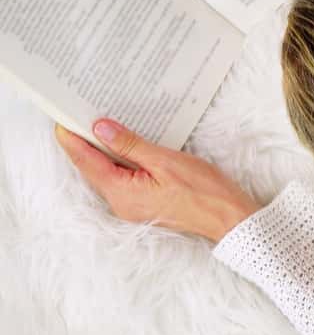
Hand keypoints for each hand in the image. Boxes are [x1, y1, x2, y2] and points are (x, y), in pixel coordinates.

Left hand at [55, 120, 260, 243]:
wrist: (229, 219)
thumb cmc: (204, 192)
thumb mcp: (165, 161)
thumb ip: (130, 145)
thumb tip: (101, 129)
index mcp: (122, 192)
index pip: (86, 161)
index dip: (72, 139)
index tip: (62, 118)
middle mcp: (120, 203)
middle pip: (91, 168)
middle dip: (83, 143)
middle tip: (78, 116)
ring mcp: (130, 206)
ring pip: (105, 174)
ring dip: (100, 152)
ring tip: (98, 127)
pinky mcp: (142, 205)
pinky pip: (120, 180)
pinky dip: (116, 163)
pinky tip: (122, 149)